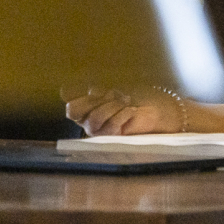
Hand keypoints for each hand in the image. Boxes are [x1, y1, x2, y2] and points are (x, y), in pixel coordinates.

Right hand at [62, 87, 179, 135]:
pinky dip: (123, 114)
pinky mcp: (112, 138)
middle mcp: (87, 120)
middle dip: (90, 99)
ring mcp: (98, 131)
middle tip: (109, 93)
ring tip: (125, 100)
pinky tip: (132, 110)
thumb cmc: (134, 98)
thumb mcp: (115, 89)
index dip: (73, 91)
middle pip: (72, 111)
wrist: (155, 111)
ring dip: (111, 105)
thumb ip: (100, 89)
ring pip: (93, 119)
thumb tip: (89, 87)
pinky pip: (111, 126)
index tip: (92, 85)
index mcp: (84, 106)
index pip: (67, 98)